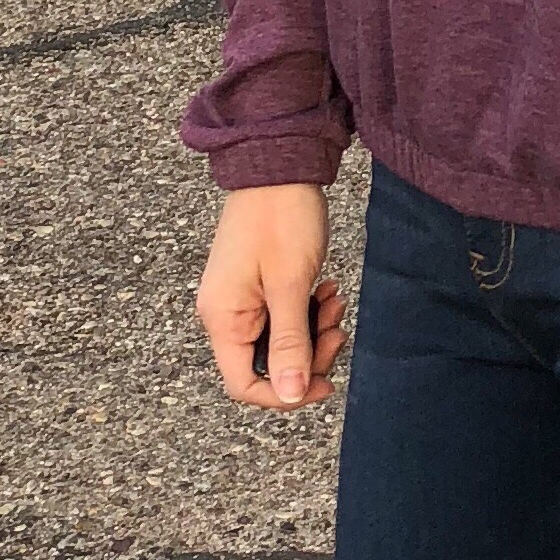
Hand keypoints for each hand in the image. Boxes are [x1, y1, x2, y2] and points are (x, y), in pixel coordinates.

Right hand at [195, 180, 346, 411]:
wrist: (278, 164)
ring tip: (333, 302)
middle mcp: (224, 314)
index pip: (245, 385)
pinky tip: (325, 289)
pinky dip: (306, 311)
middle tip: (336, 329)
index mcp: (223, 319)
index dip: (284, 394)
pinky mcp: (255, 285)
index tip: (324, 383)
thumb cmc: (281, 217)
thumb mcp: (290, 284)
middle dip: (306, 356)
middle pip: (265, 366)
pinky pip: (280, 316)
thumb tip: (289, 395)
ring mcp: (239, 299)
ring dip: (311, 331)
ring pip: (278, 341)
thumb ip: (290, 343)